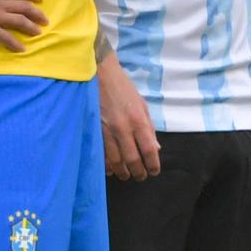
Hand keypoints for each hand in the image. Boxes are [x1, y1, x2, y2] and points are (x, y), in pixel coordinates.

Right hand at [98, 51, 160, 180]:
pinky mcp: (94, 130)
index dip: (153, 164)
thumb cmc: (123, 87)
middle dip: (138, 172)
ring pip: (115, 160)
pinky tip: (110, 169)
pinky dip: (106, 165)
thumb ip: (149, 127)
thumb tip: (155, 148)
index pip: (149, 150)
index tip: (154, 171)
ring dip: (122, 172)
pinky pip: (101, 154)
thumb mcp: (141, 104)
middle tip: (140, 176)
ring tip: (126, 175)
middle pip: (132, 159)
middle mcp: (123, 128)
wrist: (99, 74)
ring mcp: (107, 130)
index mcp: (138, 120)